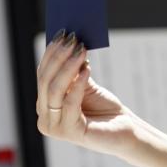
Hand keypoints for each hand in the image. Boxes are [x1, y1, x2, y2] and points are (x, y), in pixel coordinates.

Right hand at [36, 31, 138, 157]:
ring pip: (55, 90)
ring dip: (68, 67)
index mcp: (45, 105)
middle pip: (45, 81)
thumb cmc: (104, 108)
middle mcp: (45, 118)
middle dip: (59, 57)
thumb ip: (74, 70)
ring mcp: (54, 128)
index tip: (62, 34)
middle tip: (72, 39)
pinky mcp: (69, 133)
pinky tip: (88, 69)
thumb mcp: (86, 85)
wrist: (124, 130)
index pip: (42, 75)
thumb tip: (71, 42)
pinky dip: (78, 84)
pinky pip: (70, 102)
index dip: (51, 54)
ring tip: (81, 50)